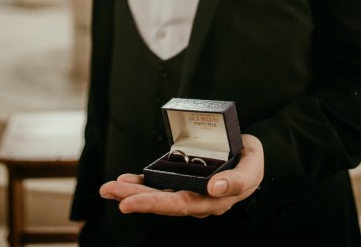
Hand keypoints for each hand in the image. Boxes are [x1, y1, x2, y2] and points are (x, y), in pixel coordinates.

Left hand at [99, 134, 263, 217]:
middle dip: (133, 198)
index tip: (131, 202)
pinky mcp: (183, 180)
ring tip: (108, 188)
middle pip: (162, 202)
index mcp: (212, 201)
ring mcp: (188, 191)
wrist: (250, 155)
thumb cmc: (251, 162)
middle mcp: (197, 200)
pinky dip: (142, 183)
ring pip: (157, 195)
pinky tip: (125, 180)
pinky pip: (160, 184)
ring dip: (132, 192)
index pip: (181, 205)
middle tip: (109, 191)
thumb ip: (237, 180)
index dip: (155, 204)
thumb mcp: (251, 169)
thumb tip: (214, 188)